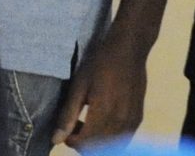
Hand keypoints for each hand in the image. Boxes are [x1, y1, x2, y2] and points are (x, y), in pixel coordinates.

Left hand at [51, 33, 146, 149]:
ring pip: (111, 147)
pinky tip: (103, 121)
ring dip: (97, 142)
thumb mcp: (79, 85)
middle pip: (98, 149)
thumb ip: (68, 115)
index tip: (66, 129)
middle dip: (83, 143)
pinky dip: (110, 137)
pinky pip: (122, 139)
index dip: (71, 140)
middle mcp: (120, 123)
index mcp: (103, 114)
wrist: (129, 48)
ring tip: (88, 123)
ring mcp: (132, 122)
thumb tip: (55, 140)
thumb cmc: (101, 63)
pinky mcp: (138, 118)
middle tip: (75, 125)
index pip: (84, 145)